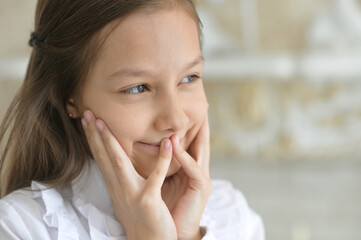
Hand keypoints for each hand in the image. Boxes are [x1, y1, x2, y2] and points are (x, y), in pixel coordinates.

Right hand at [81, 109, 176, 239]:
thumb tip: (117, 161)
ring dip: (112, 141)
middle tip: (87, 112)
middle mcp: (119, 188)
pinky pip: (156, 176)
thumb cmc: (141, 217)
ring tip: (106, 122)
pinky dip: (162, 159)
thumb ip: (122, 178)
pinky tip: (167, 142)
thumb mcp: (127, 195)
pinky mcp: (149, 199)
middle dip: (94, 134)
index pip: (101, 157)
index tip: (87, 119)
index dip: (93, 138)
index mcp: (116, 185)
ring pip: (119, 162)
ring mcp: (132, 193)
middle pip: (104, 156)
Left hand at [162, 114, 211, 239]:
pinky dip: (184, 156)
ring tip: (190, 116)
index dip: (188, 125)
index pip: (188, 142)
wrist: (173, 231)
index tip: (184, 108)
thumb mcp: (162, 180)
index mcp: (188, 168)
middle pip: (199, 141)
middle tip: (197, 104)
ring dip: (192, 133)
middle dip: (200, 124)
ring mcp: (201, 178)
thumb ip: (161, 164)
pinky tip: (174, 145)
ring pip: (198, 150)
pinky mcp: (201, 187)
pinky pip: (192, 169)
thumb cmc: (167, 205)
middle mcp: (197, 169)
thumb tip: (149, 147)